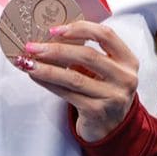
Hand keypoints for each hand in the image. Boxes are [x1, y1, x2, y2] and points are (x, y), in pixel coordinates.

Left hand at [18, 20, 138, 141]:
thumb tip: (50, 38)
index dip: (80, 28)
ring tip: (28, 62)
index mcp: (128, 61)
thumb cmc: (103, 91)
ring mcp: (112, 97)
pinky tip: (36, 76)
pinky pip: (67, 93)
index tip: (55, 29)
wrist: (111, 127)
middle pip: (88, 56)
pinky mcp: (97, 111)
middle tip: (33, 46)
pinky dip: (48, 83)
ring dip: (47, 68)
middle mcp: (125, 78)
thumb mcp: (105, 70)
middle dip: (56, 49)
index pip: (106, 35)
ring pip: (74, 77)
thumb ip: (87, 54)